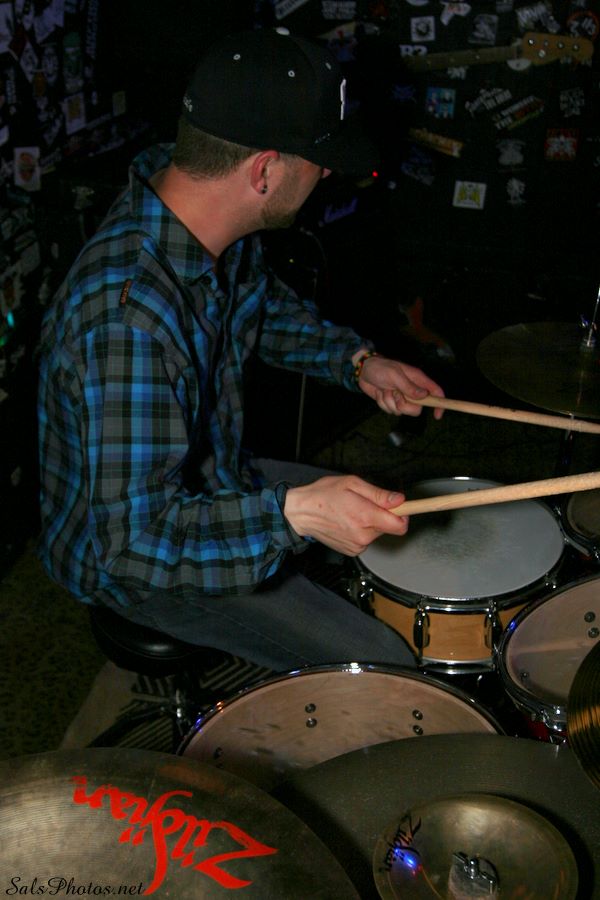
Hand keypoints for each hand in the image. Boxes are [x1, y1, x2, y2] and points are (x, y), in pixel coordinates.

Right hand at [284, 475, 408, 555]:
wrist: (301, 513)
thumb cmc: (324, 495)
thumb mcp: (352, 484)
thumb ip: (378, 494)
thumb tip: (400, 500)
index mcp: (364, 516)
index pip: (400, 525)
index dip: (404, 515)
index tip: (404, 508)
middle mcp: (362, 534)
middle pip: (389, 527)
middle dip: (383, 515)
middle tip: (366, 503)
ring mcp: (357, 545)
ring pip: (378, 533)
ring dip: (371, 523)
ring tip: (353, 512)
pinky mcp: (352, 551)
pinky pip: (367, 540)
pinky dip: (363, 531)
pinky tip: (348, 523)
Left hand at [356, 353, 444, 418]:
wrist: (363, 371)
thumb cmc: (380, 368)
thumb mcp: (395, 375)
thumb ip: (409, 387)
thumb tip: (424, 396)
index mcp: (417, 380)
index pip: (436, 392)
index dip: (439, 404)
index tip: (437, 415)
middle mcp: (412, 390)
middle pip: (417, 409)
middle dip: (404, 406)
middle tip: (396, 395)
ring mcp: (401, 397)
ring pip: (401, 411)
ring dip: (390, 402)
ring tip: (385, 390)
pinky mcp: (391, 402)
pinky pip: (390, 411)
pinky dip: (383, 403)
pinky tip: (380, 393)